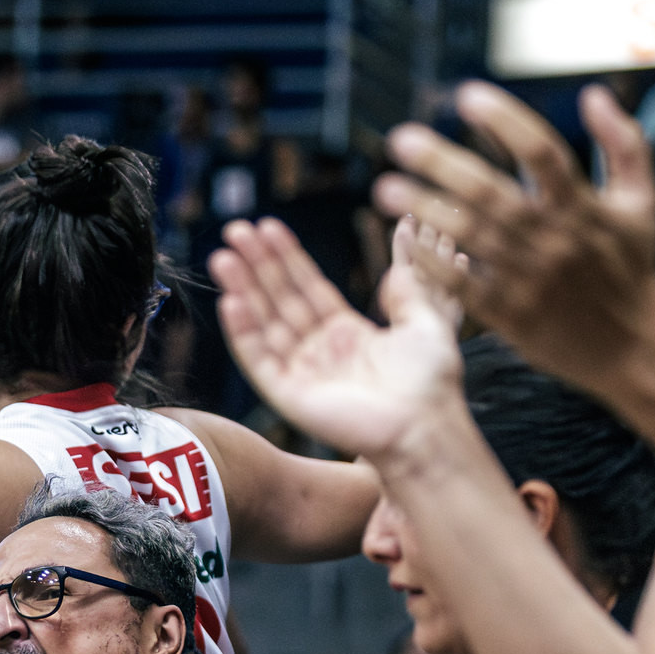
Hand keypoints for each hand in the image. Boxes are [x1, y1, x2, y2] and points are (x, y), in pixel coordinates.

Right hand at [210, 214, 470, 467]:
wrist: (425, 426)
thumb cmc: (430, 382)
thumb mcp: (424, 321)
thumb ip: (406, 285)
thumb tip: (404, 242)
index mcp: (349, 335)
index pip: (308, 288)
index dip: (287, 258)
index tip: (267, 228)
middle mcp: (320, 353)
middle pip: (280, 301)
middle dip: (257, 266)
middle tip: (235, 230)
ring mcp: (302, 375)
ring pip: (264, 325)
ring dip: (243, 290)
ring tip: (224, 256)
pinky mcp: (289, 397)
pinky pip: (259, 360)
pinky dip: (244, 332)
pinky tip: (232, 300)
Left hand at [371, 81, 654, 393]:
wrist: (634, 349)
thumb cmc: (632, 268)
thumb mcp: (642, 201)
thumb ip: (624, 143)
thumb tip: (593, 92)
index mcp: (584, 207)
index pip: (541, 151)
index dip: (504, 120)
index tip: (466, 96)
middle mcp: (554, 239)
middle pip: (490, 192)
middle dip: (441, 163)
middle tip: (399, 139)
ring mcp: (529, 279)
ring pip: (469, 237)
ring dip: (424, 209)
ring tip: (385, 187)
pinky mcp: (511, 315)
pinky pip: (462, 285)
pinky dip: (432, 264)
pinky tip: (404, 242)